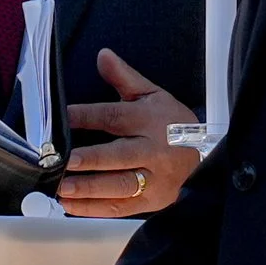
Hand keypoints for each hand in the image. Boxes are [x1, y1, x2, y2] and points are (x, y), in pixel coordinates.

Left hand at [57, 49, 198, 216]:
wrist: (203, 153)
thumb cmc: (172, 123)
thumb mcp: (151, 94)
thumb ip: (123, 77)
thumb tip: (103, 56)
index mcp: (149, 120)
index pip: (114, 117)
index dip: (86, 116)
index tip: (62, 118)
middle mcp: (152, 151)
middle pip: (119, 156)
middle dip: (91, 160)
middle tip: (65, 161)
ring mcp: (153, 179)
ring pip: (120, 186)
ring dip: (89, 189)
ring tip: (62, 188)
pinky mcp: (152, 200)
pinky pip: (120, 207)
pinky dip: (94, 208)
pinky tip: (71, 205)